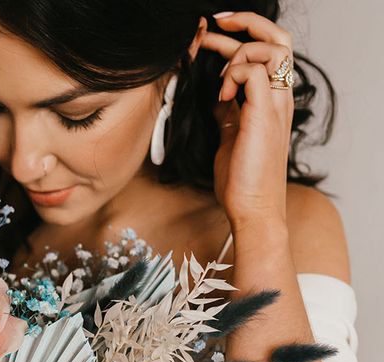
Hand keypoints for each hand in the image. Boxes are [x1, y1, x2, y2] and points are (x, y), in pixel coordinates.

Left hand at [199, 12, 294, 232]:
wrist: (252, 209)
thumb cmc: (242, 180)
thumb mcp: (229, 138)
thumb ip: (228, 115)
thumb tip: (217, 100)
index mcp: (273, 101)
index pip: (268, 51)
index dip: (241, 37)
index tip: (212, 37)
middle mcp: (280, 98)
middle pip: (278, 39)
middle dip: (245, 24)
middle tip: (214, 27)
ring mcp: (275, 105)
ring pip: (270, 49)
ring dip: (236, 55)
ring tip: (219, 85)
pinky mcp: (263, 115)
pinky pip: (253, 71)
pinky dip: (232, 76)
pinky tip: (221, 99)